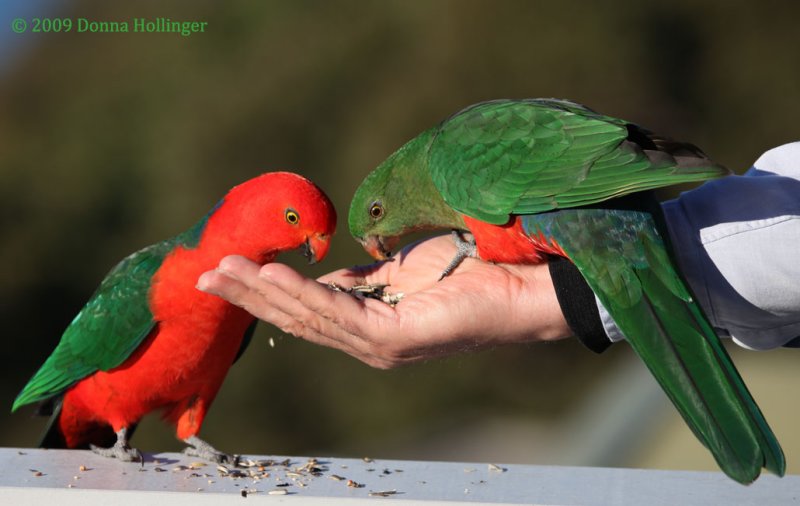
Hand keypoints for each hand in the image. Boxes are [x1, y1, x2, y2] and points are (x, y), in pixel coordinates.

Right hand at [197, 235, 570, 368]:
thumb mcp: (397, 271)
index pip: (303, 309)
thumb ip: (360, 279)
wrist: (517, 283)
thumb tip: (321, 273)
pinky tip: (270, 276)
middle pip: (295, 318)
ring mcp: (379, 344)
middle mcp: (366, 341)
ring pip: (307, 317)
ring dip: (262, 292)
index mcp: (365, 323)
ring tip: (225, 270)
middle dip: (248, 295)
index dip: (263, 290)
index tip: (226, 267)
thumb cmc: (464, 271)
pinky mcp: (394, 339)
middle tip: (205, 275)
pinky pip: (338, 312)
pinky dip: (301, 293)